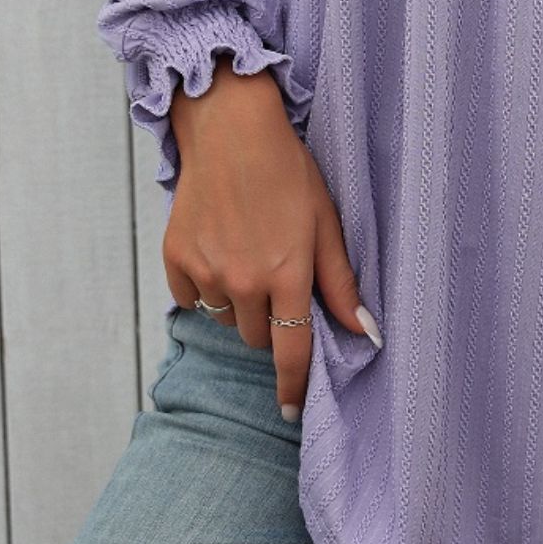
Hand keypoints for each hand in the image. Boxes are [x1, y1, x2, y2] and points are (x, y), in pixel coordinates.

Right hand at [162, 59, 382, 419]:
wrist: (232, 130)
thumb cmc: (289, 173)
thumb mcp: (327, 224)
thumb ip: (341, 283)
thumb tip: (366, 334)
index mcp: (287, 275)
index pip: (292, 351)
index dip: (293, 388)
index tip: (291, 412)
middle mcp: (243, 281)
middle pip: (259, 337)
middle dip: (273, 322)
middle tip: (279, 280)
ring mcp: (205, 271)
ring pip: (226, 318)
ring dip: (240, 302)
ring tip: (251, 254)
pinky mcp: (176, 258)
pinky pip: (192, 298)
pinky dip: (206, 286)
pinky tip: (221, 250)